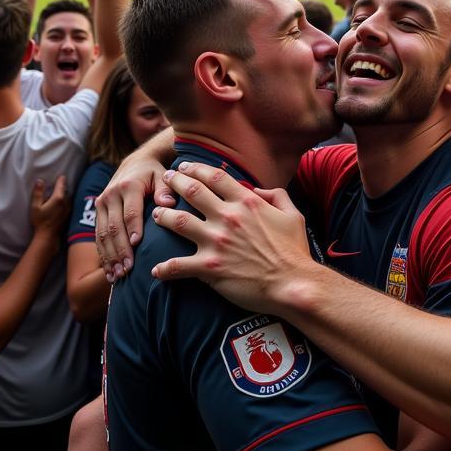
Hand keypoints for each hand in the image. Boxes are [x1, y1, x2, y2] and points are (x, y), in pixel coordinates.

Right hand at [29, 176, 68, 237]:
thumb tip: (40, 181)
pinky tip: (61, 203)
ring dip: (64, 194)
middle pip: (66, 190)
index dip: (61, 179)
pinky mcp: (68, 214)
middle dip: (62, 187)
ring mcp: (68, 208)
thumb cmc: (40, 221)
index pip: (61, 185)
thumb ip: (38, 193)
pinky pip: (68, 203)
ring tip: (60, 192)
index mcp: (58, 198)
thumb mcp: (35, 206)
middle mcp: (66, 202)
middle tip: (59, 183)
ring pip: (68, 197)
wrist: (48, 235)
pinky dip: (66, 200)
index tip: (61, 176)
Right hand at [95, 149, 174, 280]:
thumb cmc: (154, 174)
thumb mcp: (163, 176)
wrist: (135, 163)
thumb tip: (167, 204)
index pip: (130, 211)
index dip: (132, 228)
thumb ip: (166, 189)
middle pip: (114, 226)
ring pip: (102, 234)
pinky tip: (109, 271)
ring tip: (117, 275)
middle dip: (120, 249)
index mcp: (129, 186)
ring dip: (110, 256)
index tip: (136, 245)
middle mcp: (111, 195)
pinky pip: (97, 236)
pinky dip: (103, 255)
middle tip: (128, 269)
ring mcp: (101, 203)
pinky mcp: (97, 211)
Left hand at [151, 163, 313, 315]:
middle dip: (174, 183)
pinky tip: (156, 270)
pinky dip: (164, 268)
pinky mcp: (209, 268)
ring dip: (163, 216)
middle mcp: (228, 217)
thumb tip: (259, 190)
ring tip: (156, 214)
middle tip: (165, 180)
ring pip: (178, 221)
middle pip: (192, 192)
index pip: (215, 177)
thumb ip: (276, 196)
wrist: (293, 284)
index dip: (196, 169)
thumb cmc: (294, 251)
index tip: (184, 167)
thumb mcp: (293, 215)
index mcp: (246, 202)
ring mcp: (216, 242)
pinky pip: (178, 266)